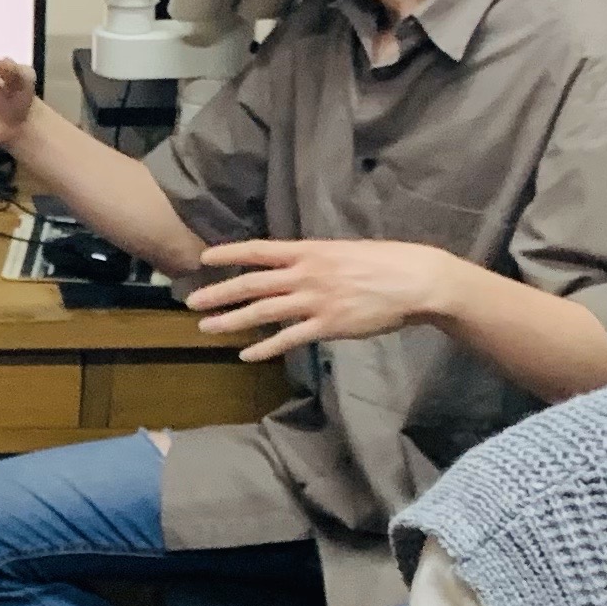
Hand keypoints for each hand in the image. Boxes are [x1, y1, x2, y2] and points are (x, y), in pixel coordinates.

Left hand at [189, 238, 457, 361]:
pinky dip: (265, 348)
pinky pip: (288, 339)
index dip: (228, 254)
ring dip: (231, 321)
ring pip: (263, 312)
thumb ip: (314, 259)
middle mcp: (306, 274)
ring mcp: (315, 300)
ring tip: (207, 328)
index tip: (203, 258)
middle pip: (251, 284)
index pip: (258, 250)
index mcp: (309, 251)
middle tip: (191, 303)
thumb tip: (293, 266)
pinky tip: (246, 354)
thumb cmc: (385, 262)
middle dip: (218, 293)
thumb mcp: (343, 251)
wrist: (415, 281)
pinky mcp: (328, 325)